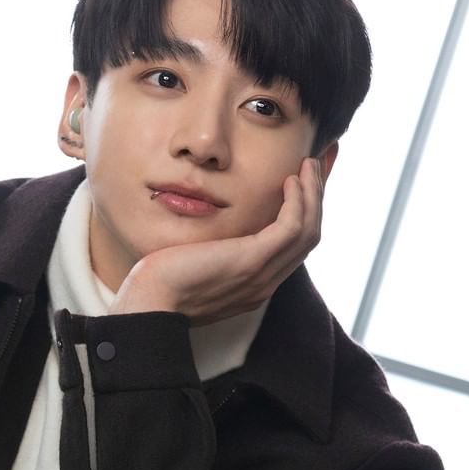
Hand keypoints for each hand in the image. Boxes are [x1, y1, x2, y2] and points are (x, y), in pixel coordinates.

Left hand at [109, 156, 324, 324]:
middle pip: (308, 237)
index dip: (306, 212)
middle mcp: (264, 284)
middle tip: (321, 164)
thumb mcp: (192, 267)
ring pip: (308, 232)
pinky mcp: (251, 262)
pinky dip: (297, 202)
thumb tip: (209, 234)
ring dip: (313, 194)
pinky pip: (291, 228)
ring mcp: (261, 275)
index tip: (307, 181)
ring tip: (309, 164)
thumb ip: (210, 254)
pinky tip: (291, 179)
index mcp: (253, 286)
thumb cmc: (158, 286)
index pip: (293, 247)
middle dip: (318, 197)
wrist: (147, 306)